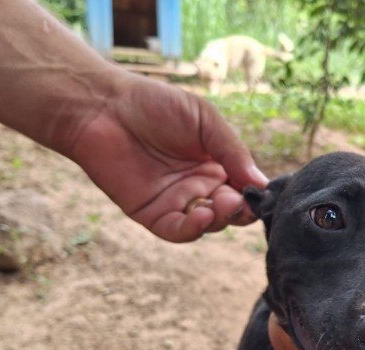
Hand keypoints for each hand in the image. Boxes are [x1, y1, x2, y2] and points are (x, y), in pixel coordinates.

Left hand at [68, 73, 266, 242]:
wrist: (103, 107)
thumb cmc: (154, 105)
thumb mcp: (205, 121)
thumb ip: (233, 151)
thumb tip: (261, 183)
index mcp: (217, 163)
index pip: (245, 188)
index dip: (255, 194)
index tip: (261, 193)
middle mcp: (200, 186)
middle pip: (231, 211)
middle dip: (240, 209)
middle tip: (240, 200)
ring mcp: (177, 202)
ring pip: (209, 224)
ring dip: (220, 219)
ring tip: (223, 204)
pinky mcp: (152, 213)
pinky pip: (179, 230)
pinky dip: (194, 228)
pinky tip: (203, 215)